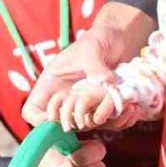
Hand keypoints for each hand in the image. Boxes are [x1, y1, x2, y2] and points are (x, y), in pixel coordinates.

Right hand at [22, 3, 152, 126]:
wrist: (119, 40)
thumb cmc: (97, 39)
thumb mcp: (91, 48)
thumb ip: (93, 64)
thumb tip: (104, 82)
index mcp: (52, 85)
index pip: (33, 111)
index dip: (41, 120)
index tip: (60, 117)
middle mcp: (65, 99)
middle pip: (61, 125)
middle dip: (80, 122)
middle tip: (99, 109)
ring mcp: (84, 106)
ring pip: (87, 127)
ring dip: (104, 121)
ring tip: (123, 106)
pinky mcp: (102, 108)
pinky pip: (108, 123)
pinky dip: (120, 120)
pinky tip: (132, 108)